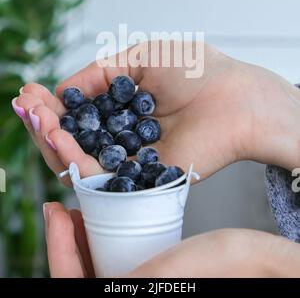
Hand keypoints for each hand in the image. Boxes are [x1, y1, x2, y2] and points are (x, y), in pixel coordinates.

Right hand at [12, 41, 299, 183]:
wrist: (232, 96)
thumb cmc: (194, 70)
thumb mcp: (138, 57)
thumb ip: (98, 74)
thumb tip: (62, 89)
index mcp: (121, 105)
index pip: (76, 112)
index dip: (50, 104)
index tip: (30, 92)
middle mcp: (121, 133)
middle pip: (70, 138)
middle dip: (43, 122)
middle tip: (28, 105)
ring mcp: (127, 157)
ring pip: (76, 159)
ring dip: (49, 139)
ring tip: (36, 117)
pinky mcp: (138, 178)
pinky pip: (97, 176)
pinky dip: (72, 159)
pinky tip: (56, 136)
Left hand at [44, 201, 299, 277]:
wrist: (258, 263)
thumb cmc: (218, 268)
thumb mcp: (161, 273)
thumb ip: (125, 277)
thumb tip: (71, 277)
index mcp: (129, 291)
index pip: (71, 281)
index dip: (57, 247)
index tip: (54, 209)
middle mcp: (129, 282)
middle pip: (82, 265)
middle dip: (68, 234)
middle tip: (65, 202)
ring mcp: (139, 275)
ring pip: (97, 255)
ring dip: (85, 227)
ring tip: (83, 200)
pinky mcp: (151, 264)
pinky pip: (116, 249)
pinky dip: (106, 228)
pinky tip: (108, 205)